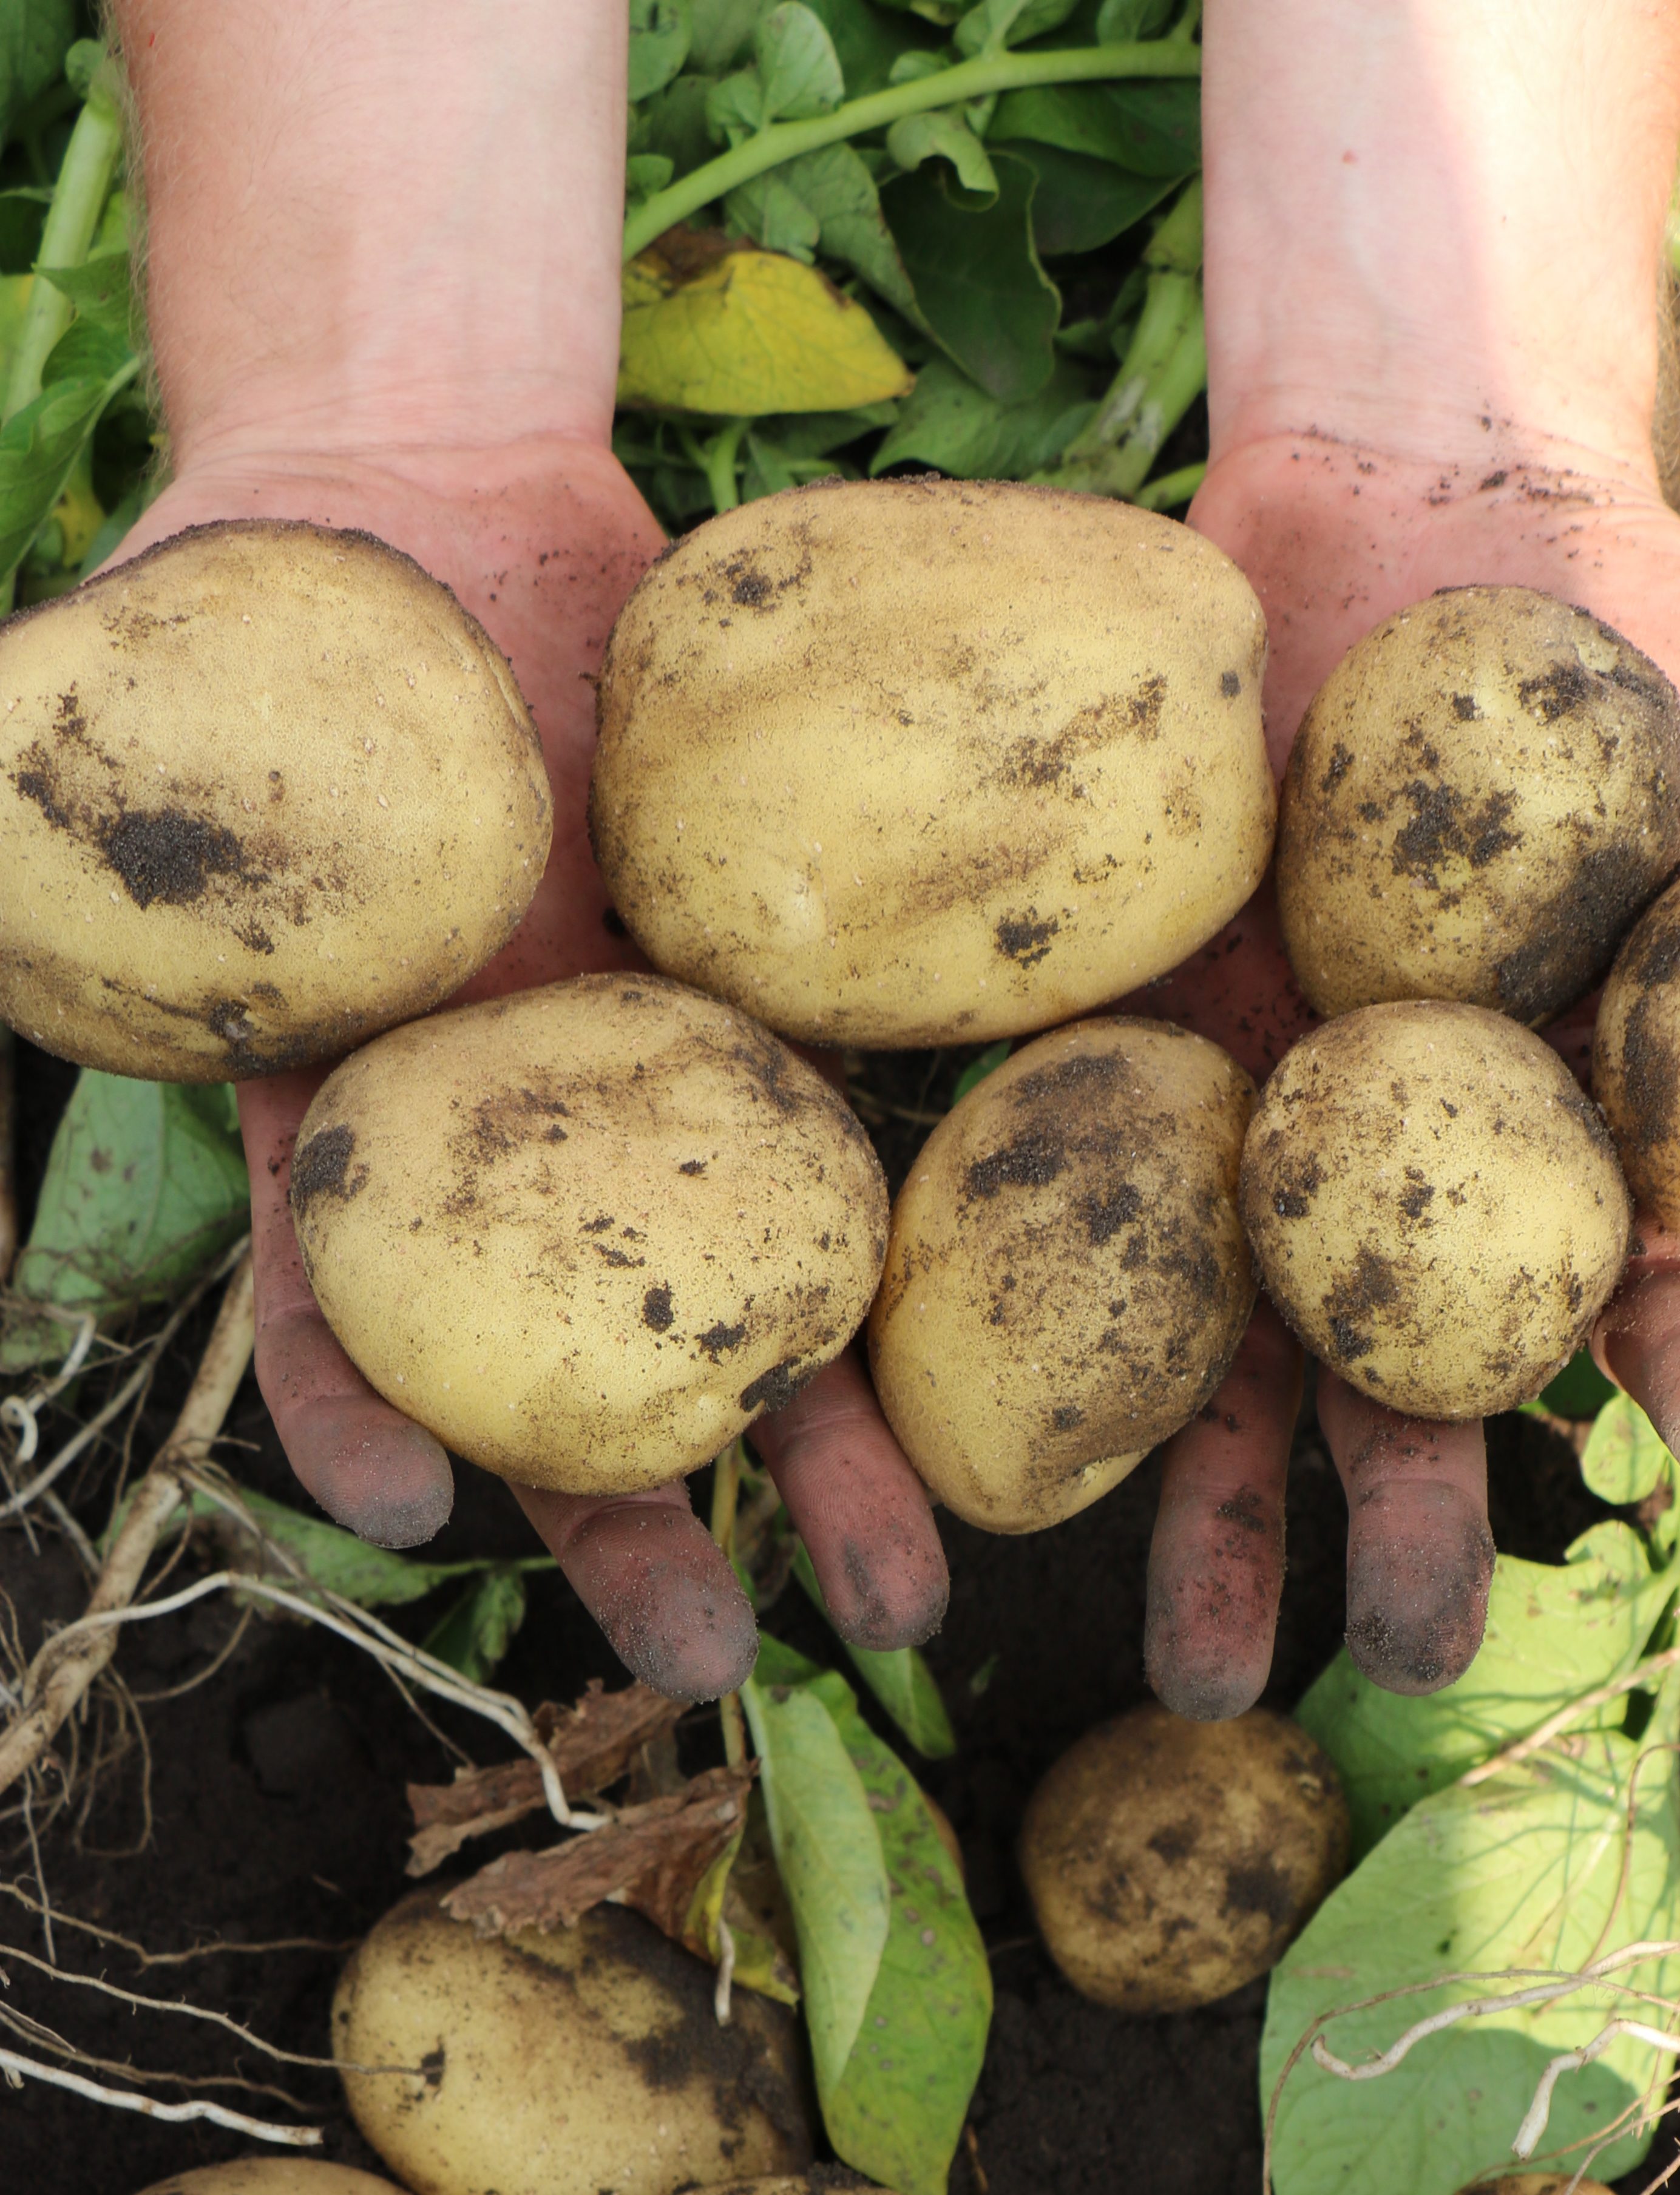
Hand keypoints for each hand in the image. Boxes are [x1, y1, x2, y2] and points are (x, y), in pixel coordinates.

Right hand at [105, 442, 944, 1702]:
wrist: (430, 471)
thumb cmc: (237, 592)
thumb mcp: (106, 707)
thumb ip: (40, 830)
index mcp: (343, 1095)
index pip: (329, 1287)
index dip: (350, 1401)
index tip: (401, 1509)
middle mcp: (506, 1127)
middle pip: (569, 1360)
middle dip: (639, 1521)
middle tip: (718, 1668)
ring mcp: (650, 1072)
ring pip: (748, 1296)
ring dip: (830, 1457)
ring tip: (916, 1600)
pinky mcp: (779, 993)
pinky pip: (868, 1123)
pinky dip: (928, 1245)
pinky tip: (1012, 1370)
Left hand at [1129, 436, 1679, 1718]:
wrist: (1409, 492)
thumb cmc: (1631, 634)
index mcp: (1589, 1147)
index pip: (1656, 1295)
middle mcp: (1426, 1185)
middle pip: (1425, 1386)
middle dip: (1415, 1528)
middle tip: (1414, 1656)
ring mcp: (1267, 1140)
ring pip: (1238, 1361)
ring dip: (1221, 1525)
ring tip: (1201, 1679)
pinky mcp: (1120, 1069)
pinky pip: (1065, 1224)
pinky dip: (1034, 1347)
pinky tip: (1003, 1472)